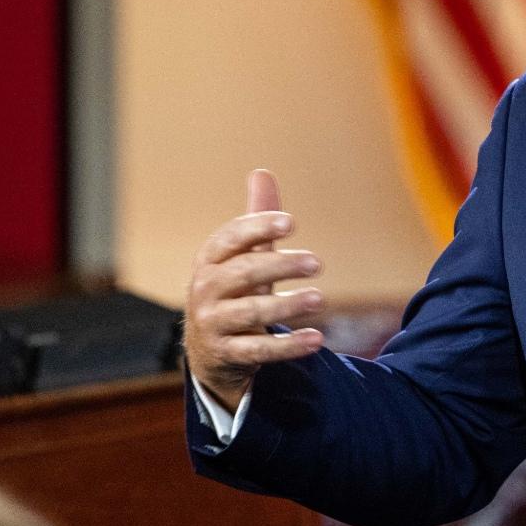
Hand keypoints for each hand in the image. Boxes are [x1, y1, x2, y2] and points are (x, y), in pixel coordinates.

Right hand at [184, 169, 326, 411]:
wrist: (210, 349)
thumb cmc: (234, 290)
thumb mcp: (242, 257)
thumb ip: (256, 220)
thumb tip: (261, 172)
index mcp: (210, 260)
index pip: (230, 238)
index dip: (258, 228)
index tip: (291, 223)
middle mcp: (205, 290)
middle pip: (243, 273)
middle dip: (280, 266)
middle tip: (318, 263)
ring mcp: (212, 323)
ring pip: (250, 312)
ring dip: (287, 305)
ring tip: (320, 298)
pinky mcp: (226, 354)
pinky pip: (258, 350)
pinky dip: (287, 346)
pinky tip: (317, 338)